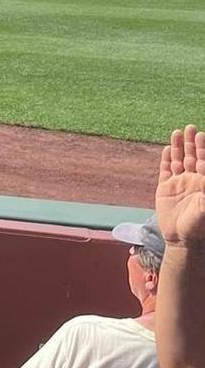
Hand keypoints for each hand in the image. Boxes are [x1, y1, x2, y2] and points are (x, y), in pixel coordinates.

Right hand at [155, 125, 204, 248]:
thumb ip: (203, 197)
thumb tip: (203, 185)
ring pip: (179, 161)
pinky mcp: (166, 188)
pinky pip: (166, 171)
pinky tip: (168, 149)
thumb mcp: (203, 210)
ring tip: (177, 132)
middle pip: (193, 157)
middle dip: (192, 143)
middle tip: (191, 128)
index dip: (203, 149)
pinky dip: (166, 160)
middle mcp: (193, 180)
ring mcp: (179, 183)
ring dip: (179, 147)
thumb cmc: (198, 225)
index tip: (201, 136)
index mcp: (204, 183)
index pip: (204, 162)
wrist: (182, 238)